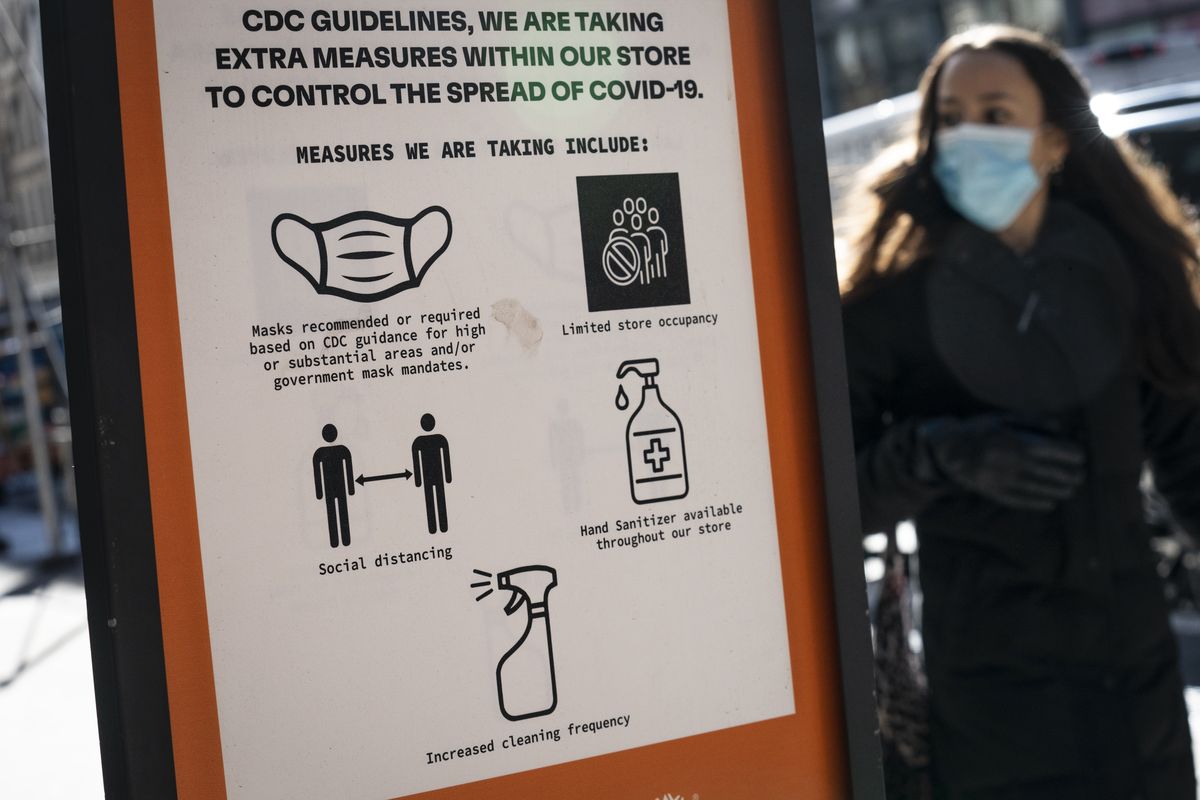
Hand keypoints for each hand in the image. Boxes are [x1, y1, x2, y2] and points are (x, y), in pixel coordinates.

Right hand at [917, 415, 1086, 511]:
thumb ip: (1032, 420)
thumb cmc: (980, 430)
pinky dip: (1038, 503)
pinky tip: (1050, 503)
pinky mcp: (996, 493)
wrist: (949, 449)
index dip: (1072, 454)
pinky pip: (1023, 500)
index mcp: (1019, 443)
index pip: (1056, 451)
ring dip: (1058, 490)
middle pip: (1052, 472)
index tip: (1080, 457)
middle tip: (1079, 476)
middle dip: (1070, 475)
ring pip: (1040, 488)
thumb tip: (1060, 426)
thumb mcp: (1004, 419)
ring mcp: (1006, 481)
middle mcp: (1015, 464)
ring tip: (1070, 490)